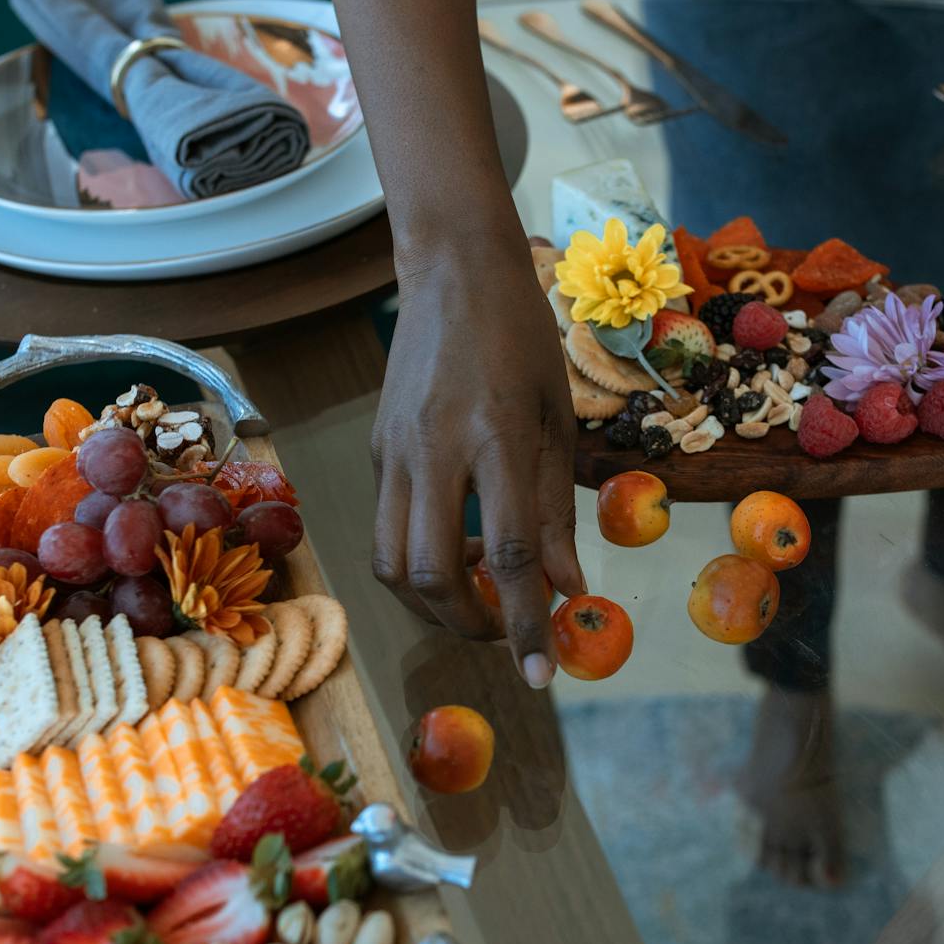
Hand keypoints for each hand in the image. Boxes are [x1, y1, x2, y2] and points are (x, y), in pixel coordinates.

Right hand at [371, 234, 585, 686]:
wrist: (452, 269)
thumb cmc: (522, 338)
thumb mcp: (557, 420)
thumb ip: (557, 510)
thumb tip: (566, 589)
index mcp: (496, 437)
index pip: (507, 555)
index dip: (525, 622)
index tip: (542, 674)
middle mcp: (435, 449)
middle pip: (430, 573)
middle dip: (469, 625)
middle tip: (508, 632)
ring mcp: (395, 451)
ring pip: (391, 562)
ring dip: (432, 603)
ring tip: (478, 598)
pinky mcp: (376, 450)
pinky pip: (387, 527)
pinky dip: (417, 562)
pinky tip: (456, 551)